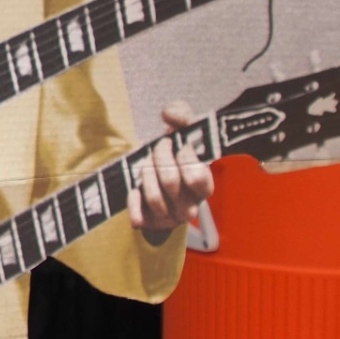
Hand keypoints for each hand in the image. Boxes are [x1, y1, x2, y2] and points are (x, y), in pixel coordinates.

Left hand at [128, 102, 214, 242]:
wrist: (154, 173)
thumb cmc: (173, 150)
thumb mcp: (181, 127)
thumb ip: (181, 113)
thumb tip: (169, 115)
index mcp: (205, 183)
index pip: (197, 177)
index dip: (183, 157)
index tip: (176, 143)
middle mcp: (192, 205)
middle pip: (170, 181)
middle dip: (159, 158)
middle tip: (157, 149)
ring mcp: (172, 217)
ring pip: (154, 198)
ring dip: (145, 175)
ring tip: (147, 166)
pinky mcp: (152, 224)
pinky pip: (139, 217)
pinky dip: (134, 200)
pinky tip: (135, 189)